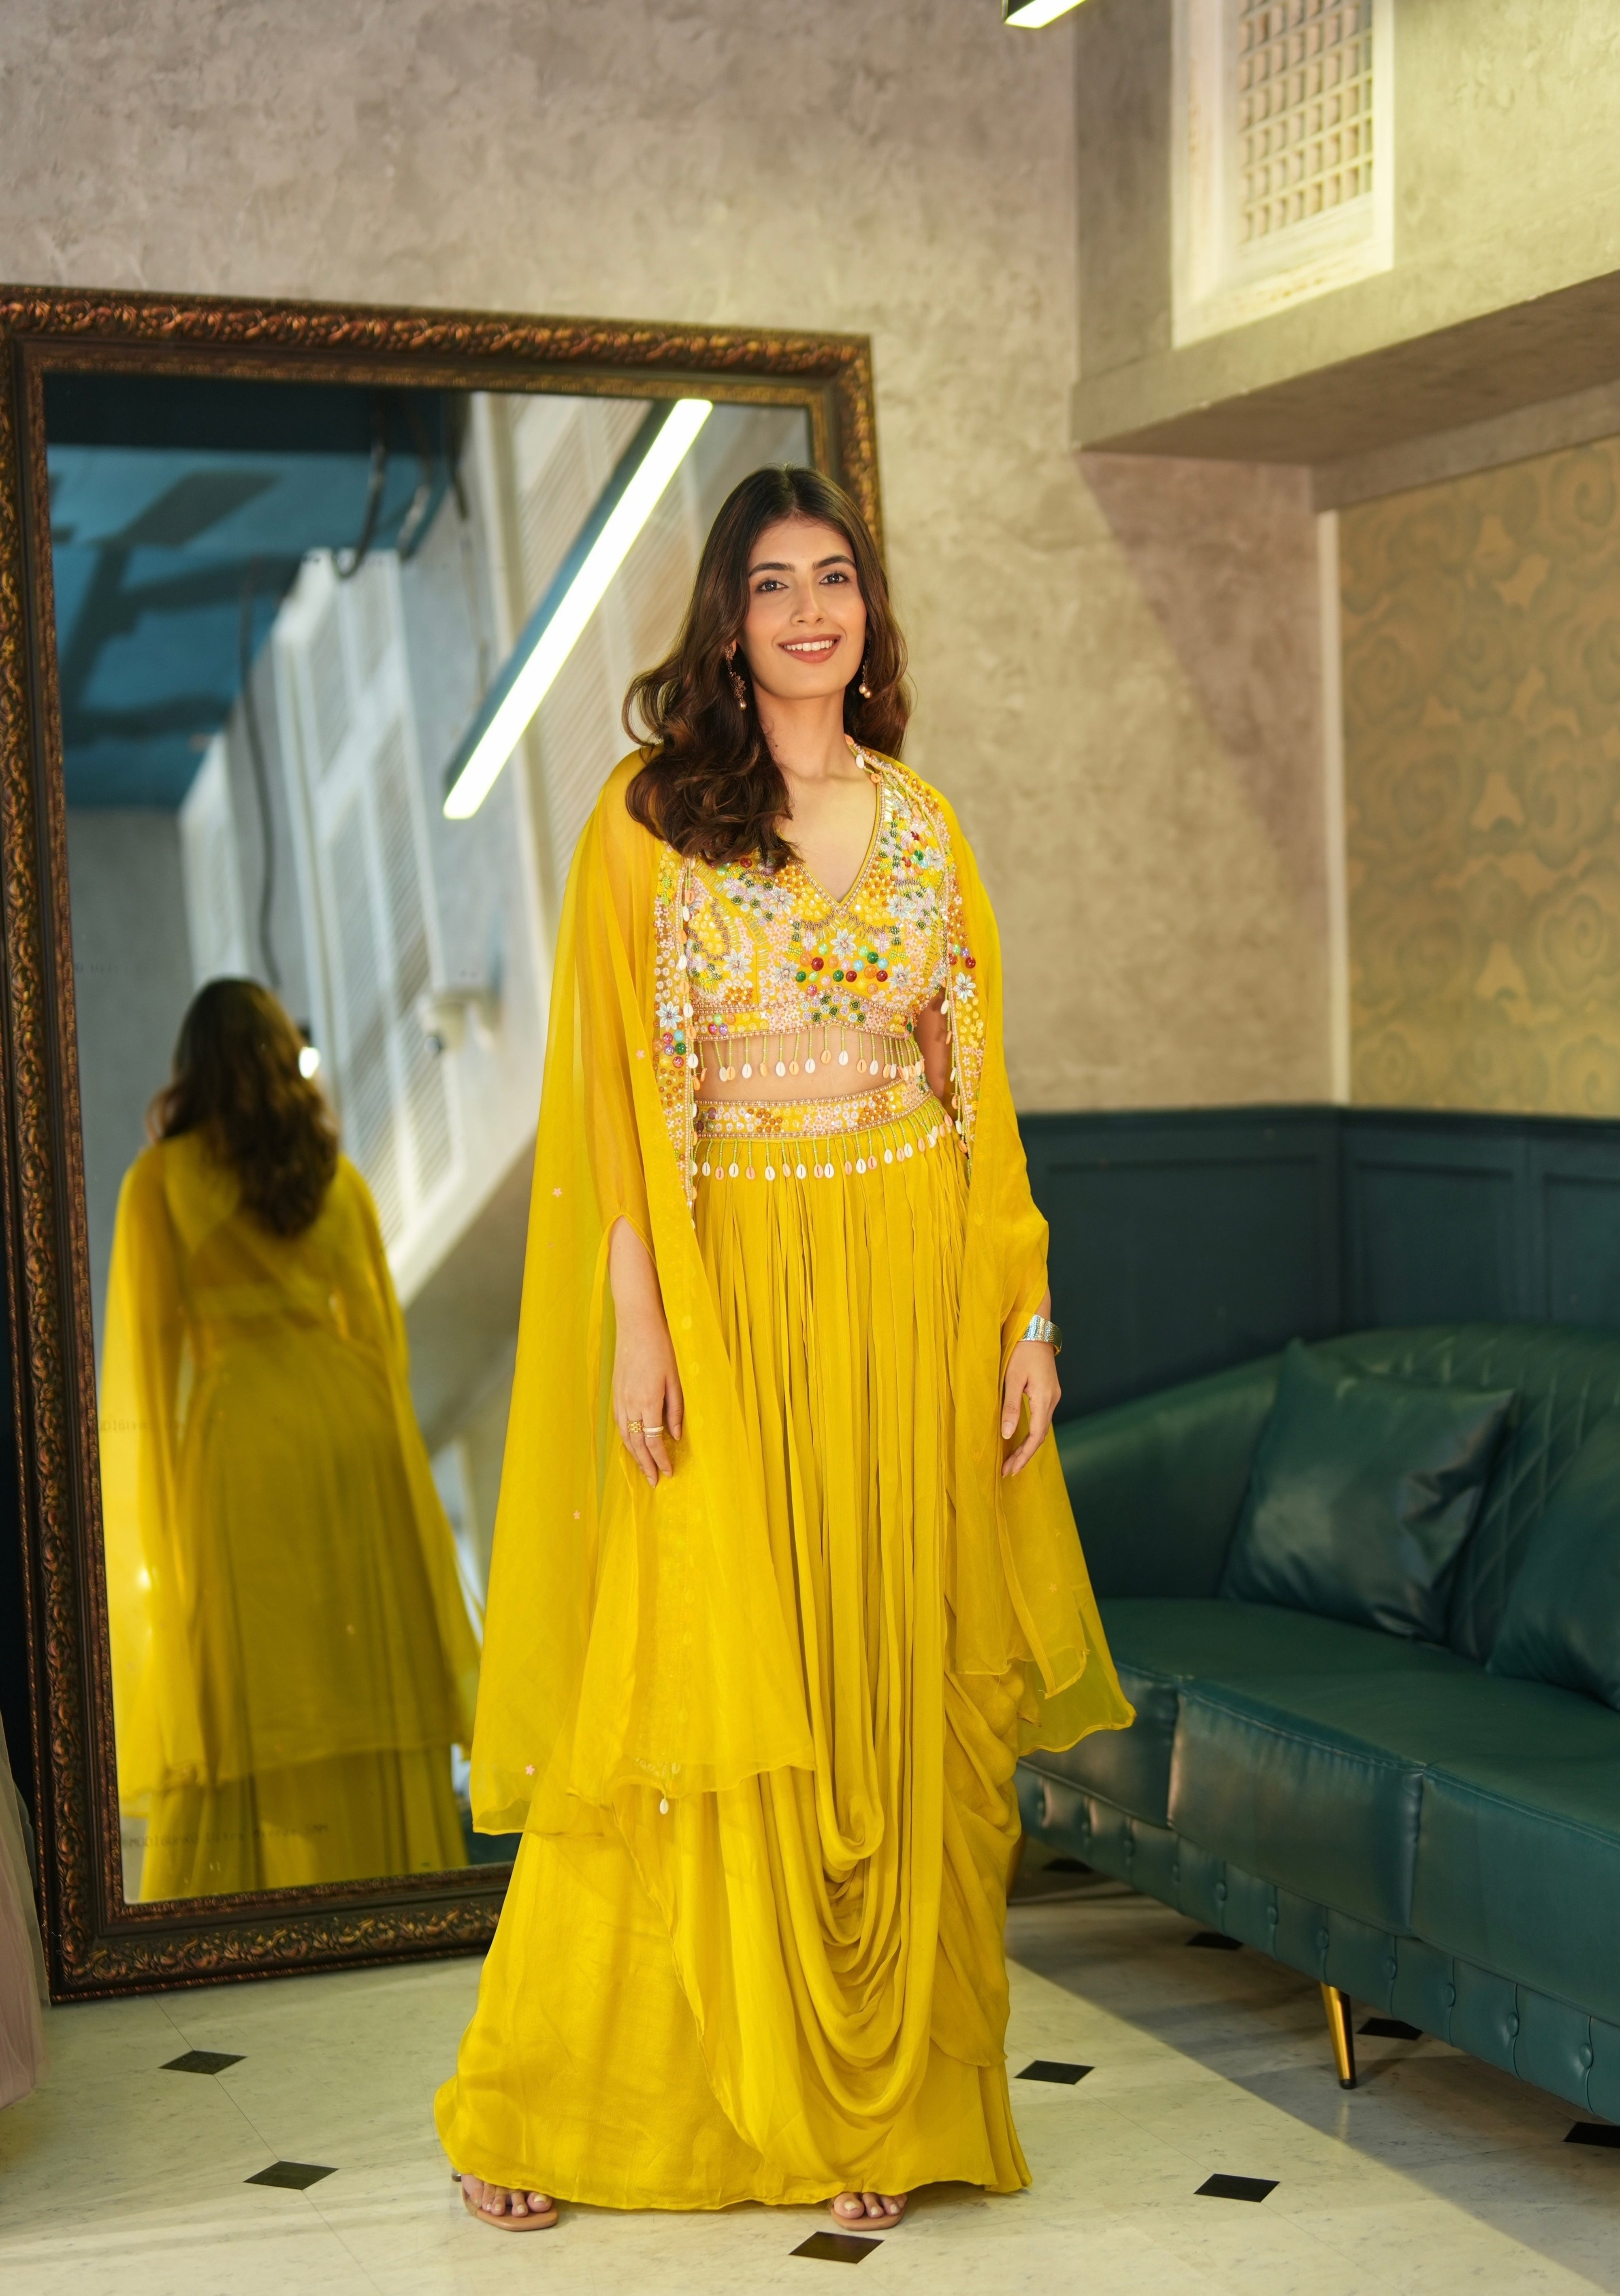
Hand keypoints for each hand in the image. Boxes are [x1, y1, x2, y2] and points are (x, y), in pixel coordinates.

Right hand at [609, 1220, 683, 1485]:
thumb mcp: (675, 1379)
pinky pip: (619, 1423)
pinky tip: (631, 1443)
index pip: (653, 1441)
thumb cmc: (661, 1347)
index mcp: (648, 1402)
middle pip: (635, 1444)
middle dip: (646, 1465)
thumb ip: (675, 1409)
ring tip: (644, 1469)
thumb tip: (675, 1436)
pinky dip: (625, 1438)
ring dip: (634, 1455)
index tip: (669, 1474)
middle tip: (655, 1482)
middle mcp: (630, 1404)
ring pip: (624, 1436)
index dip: (661, 1460)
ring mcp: (620, 1398)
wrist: (636, 1323)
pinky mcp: (616, 1391)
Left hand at [1001, 1339, 1059, 1477]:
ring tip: (1013, 1460)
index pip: (1036, 1436)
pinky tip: (1021, 1438)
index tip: (1009, 1469)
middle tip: (1008, 1471)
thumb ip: (1010, 1407)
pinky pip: (1041, 1418)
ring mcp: (1053, 1396)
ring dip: (1028, 1445)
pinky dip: (1031, 1432)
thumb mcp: (1012, 1378)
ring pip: (1042, 1428)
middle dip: (1025, 1455)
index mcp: (1044, 1398)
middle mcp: (1053, 1400)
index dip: (1023, 1455)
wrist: (1035, 1328)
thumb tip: (1008, 1435)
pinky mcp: (1049, 1391)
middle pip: (1040, 1436)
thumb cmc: (1021, 1350)